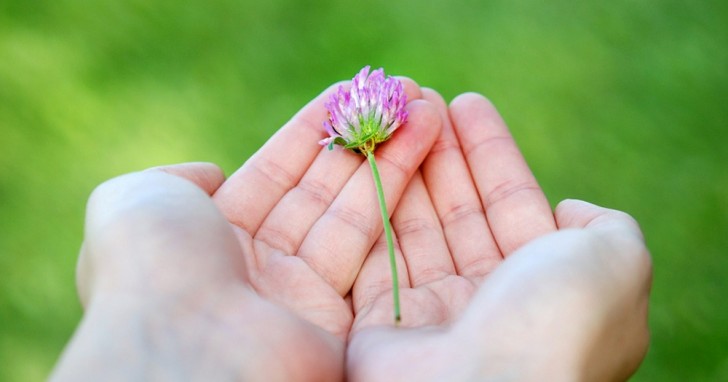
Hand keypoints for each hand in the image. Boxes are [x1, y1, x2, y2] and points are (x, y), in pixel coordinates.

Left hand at [53, 80, 441, 380]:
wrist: (185, 349)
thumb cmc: (152, 267)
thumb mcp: (135, 201)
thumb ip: (176, 178)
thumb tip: (214, 174)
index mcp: (212, 237)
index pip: (274, 173)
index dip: (312, 132)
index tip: (348, 95)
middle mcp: (258, 266)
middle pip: (320, 191)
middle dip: (360, 142)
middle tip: (398, 96)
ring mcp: (299, 295)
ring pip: (353, 215)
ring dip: (389, 160)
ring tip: (423, 109)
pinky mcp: (339, 320)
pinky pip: (372, 251)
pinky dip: (394, 197)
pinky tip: (417, 149)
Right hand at [347, 92, 651, 380]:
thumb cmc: (555, 322)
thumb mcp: (616, 262)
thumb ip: (607, 228)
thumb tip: (568, 212)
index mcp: (545, 288)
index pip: (514, 205)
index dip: (491, 154)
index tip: (466, 103)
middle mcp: (490, 302)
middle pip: (461, 212)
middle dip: (443, 154)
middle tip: (420, 100)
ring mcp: (436, 314)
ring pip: (417, 228)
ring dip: (407, 171)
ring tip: (395, 118)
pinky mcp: (384, 324)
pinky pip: (376, 256)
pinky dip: (372, 210)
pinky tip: (368, 165)